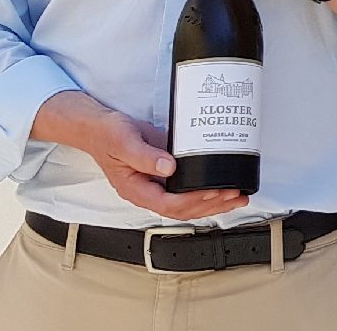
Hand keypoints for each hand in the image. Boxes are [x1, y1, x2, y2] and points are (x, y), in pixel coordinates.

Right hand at [33, 92, 245, 220]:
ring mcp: (157, 186)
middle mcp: (148, 192)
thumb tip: (169, 168)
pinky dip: (207, 192)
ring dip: (213, 203)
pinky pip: (187, 190)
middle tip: (236, 194)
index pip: (169, 204)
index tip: (215, 191)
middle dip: (211, 205)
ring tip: (238, 196)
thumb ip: (144, 156)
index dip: (194, 201)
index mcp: (136, 190)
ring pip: (188, 205)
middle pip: (183, 210)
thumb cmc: (107, 134)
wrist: (99, 127)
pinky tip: (223, 187)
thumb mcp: (123, 141)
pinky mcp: (165, 176)